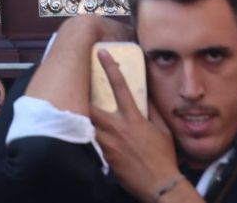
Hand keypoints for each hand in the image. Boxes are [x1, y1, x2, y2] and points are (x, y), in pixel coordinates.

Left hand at [88, 57, 180, 201]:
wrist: (158, 184)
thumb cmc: (163, 156)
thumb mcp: (162, 129)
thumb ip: (152, 109)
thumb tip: (145, 93)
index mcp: (133, 118)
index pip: (120, 86)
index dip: (110, 67)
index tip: (102, 53)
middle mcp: (117, 128)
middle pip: (91, 106)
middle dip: (82, 96)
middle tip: (75, 87)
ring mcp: (108, 143)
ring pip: (87, 124)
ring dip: (83, 117)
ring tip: (74, 110)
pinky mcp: (103, 156)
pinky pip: (91, 142)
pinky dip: (87, 137)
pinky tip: (82, 135)